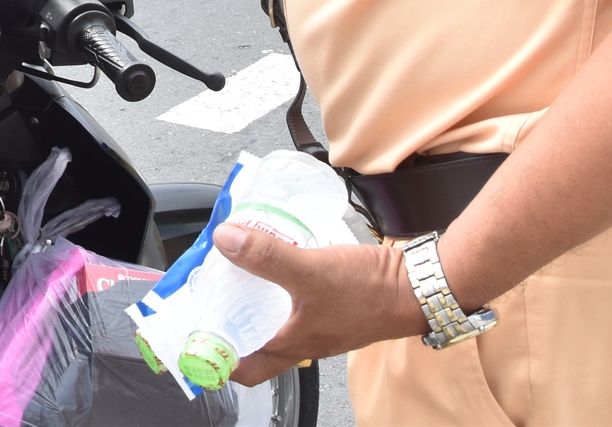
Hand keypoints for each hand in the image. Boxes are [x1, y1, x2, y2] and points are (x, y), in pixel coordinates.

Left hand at [216, 222, 425, 387]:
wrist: (418, 287)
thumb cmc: (368, 291)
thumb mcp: (308, 270)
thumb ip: (265, 256)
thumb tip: (223, 240)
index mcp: (293, 345)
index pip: (245, 369)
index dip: (216, 359)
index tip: (193, 339)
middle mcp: (304, 341)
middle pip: (257, 343)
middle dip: (231, 323)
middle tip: (211, 297)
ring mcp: (321, 325)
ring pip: (277, 321)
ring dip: (256, 303)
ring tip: (238, 274)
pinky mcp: (334, 307)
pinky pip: (296, 304)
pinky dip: (280, 289)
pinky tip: (277, 263)